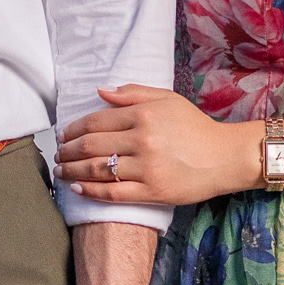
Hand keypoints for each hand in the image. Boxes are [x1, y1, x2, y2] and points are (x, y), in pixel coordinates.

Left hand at [56, 84, 255, 207]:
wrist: (225, 157)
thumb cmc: (196, 127)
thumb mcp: (168, 100)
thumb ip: (133, 94)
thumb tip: (100, 91)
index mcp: (144, 115)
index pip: (96, 121)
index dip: (73, 129)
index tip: (62, 135)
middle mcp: (143, 140)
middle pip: (91, 146)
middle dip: (67, 151)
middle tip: (58, 154)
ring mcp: (147, 168)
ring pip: (97, 170)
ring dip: (72, 171)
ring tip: (61, 171)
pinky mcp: (152, 191)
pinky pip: (113, 193)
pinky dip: (91, 191)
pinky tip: (78, 188)